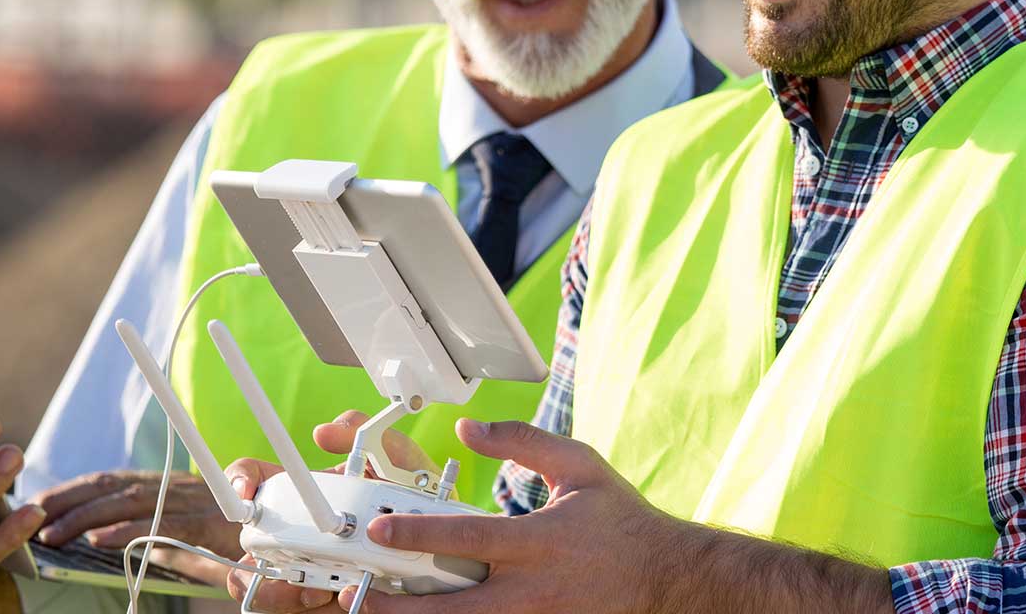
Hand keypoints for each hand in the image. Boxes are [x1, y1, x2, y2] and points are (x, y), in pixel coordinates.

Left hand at [30, 469, 239, 583]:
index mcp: (166, 486)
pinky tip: (98, 541)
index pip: (111, 481)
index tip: (39, 500)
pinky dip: (126, 531)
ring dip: (85, 517)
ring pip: (128, 503)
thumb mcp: (189, 530)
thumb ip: (157, 530)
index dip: (74, 488)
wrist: (283, 529)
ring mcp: (188, 503)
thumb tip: (114, 538)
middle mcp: (173, 487)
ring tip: (52, 534)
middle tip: (31, 517)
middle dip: (68, 500)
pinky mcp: (203, 523)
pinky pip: (159, 526)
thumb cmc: (234, 532)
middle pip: (112, 487)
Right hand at [223, 409, 437, 611]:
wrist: (445, 536)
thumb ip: (364, 433)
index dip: (241, 480)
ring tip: (313, 588)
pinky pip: (311, 611)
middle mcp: (304, 533)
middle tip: (282, 565)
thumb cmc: (413, 492)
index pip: (259, 481)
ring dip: (283, 593)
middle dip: (257, 560)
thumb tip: (325, 431)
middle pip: (255, 548)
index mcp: (310, 494)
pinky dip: (315, 609)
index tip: (244, 490)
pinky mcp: (333, 599)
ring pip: (275, 588)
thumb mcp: (395, 456)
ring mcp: (315, 568)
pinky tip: (337, 600)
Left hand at [342, 421, 893, 613]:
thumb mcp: (579, 465)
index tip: (378, 531)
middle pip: (451, 605)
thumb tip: (469, 428)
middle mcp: (532, 588)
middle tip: (355, 597)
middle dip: (399, 604)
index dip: (418, 533)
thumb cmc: (622, 521)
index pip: (467, 537)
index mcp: (540, 539)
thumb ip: (522, 441)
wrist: (670, 580)